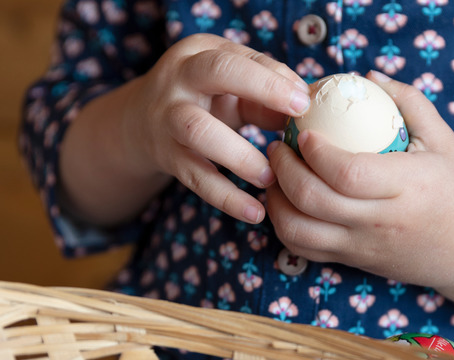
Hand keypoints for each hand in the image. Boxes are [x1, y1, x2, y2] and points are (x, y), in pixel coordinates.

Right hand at [119, 34, 309, 222]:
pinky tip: (255, 212)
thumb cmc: (205, 99)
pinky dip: (227, 198)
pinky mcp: (167, 157)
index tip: (305, 102)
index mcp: (199, 52)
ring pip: (200, 131)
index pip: (241, 55)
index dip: (274, 78)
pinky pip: (196, 178)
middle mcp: (178, 78)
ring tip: (271, 177)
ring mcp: (167, 118)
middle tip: (295, 120)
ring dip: (239, 155)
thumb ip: (268, 96)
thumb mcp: (233, 88)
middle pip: (217, 71)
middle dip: (262, 90)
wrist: (140, 124)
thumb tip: (313, 113)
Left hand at [266, 71, 453, 290]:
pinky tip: (286, 202)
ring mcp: (364, 246)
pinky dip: (284, 226)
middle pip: (314, 200)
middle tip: (277, 146)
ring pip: (299, 231)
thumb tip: (368, 77)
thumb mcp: (443, 140)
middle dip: (284, 169)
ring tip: (276, 174)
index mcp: (408, 186)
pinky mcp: (354, 262)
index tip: (304, 131)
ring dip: (276, 200)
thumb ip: (408, 102)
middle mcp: (382, 221)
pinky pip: (304, 249)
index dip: (315, 152)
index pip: (347, 173)